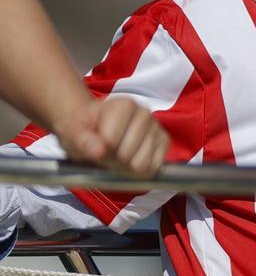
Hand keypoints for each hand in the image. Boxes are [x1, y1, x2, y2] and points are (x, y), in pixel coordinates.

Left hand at [54, 96, 168, 177]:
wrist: (93, 127)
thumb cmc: (83, 129)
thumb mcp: (72, 133)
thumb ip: (82, 141)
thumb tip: (98, 151)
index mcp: (124, 105)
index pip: (111, 141)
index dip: (99, 150)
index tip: (93, 146)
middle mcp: (144, 113)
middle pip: (127, 155)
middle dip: (112, 161)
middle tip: (104, 154)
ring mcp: (157, 128)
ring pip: (141, 164)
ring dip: (125, 168)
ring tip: (116, 156)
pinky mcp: (164, 142)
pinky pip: (153, 168)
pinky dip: (140, 171)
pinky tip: (131, 159)